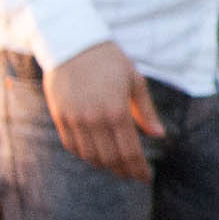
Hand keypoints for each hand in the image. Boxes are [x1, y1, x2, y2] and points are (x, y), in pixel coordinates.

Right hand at [44, 41, 158, 176]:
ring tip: (117, 166)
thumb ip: (146, 111)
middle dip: (124, 171)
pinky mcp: (60, 116)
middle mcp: (94, 119)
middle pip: (111, 159)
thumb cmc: (109, 60)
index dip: (139, 169)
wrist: (72, 43)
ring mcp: (75, 119)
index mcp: (117, 111)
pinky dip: (85, 155)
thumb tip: (158, 135)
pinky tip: (96, 155)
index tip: (146, 176)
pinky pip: (72, 146)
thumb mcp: (135, 80)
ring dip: (105, 166)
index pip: (130, 151)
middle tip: (134, 174)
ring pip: (90, 156)